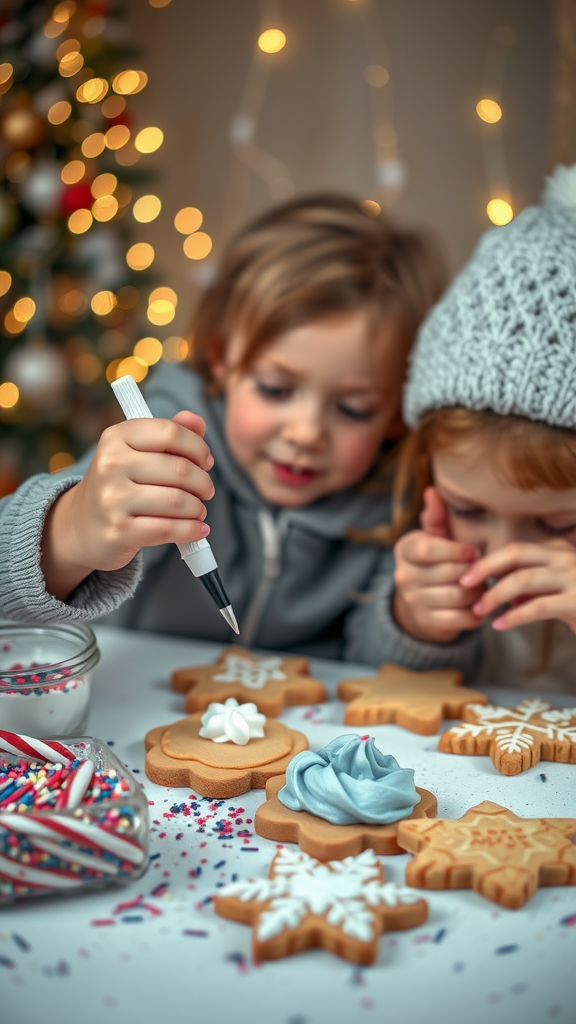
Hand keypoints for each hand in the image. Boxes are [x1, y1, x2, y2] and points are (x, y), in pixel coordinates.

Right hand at [41, 411, 214, 599]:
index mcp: (117, 437)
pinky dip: (191, 530)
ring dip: (198, 509)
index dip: (198, 448)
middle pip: (180, 469)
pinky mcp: (119, 531)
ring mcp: (112, 499)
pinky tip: (198, 530)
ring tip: (198, 511)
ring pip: (178, 501)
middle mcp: (111, 464)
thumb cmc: (120, 484)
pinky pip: (169, 529)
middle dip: (203, 483)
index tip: (206, 462)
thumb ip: (170, 434)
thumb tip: (198, 421)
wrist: (81, 527)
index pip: (171, 433)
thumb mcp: (137, 452)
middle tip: (205, 491)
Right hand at [393, 487, 483, 642]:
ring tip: (483, 587)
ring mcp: (413, 601)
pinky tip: (478, 606)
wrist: (421, 603)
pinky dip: (476, 613)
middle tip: (483, 572)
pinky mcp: (427, 622)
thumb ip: (437, 516)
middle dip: (473, 572)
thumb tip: (433, 491)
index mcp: (405, 549)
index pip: (429, 549)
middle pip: (450, 573)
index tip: (474, 552)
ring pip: (458, 596)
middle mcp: (403, 575)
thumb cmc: (436, 561)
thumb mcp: (435, 537)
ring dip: (478, 593)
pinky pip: (460, 619)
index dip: (457, 551)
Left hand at [460, 539, 575, 633]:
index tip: (467, 573)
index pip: (516, 549)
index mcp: (559, 550)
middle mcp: (566, 557)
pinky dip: (514, 616)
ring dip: (495, 595)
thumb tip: (505, 594)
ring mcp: (573, 577)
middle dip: (485, 567)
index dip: (488, 560)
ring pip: (523, 579)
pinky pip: (538, 606)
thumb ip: (533, 586)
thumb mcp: (558, 588)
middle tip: (464, 583)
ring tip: (479, 610)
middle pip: (516, 553)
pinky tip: (500, 625)